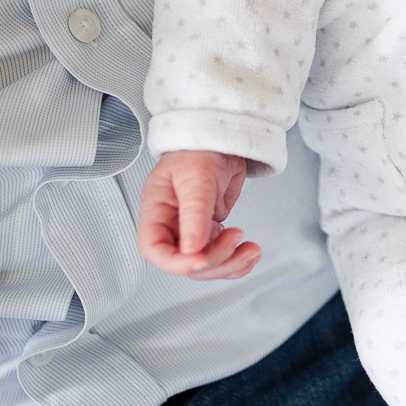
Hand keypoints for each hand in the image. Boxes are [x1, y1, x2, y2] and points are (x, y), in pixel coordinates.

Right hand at [137, 150, 259, 279]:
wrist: (221, 140)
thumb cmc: (199, 150)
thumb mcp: (196, 178)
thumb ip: (194, 214)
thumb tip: (191, 249)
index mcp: (156, 212)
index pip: (154, 250)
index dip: (176, 263)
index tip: (201, 259)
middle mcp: (172, 226)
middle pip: (185, 262)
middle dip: (214, 260)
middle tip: (235, 239)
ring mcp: (193, 232)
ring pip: (206, 265)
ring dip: (231, 264)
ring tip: (251, 250)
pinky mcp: (211, 232)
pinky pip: (222, 257)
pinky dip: (237, 262)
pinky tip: (249, 254)